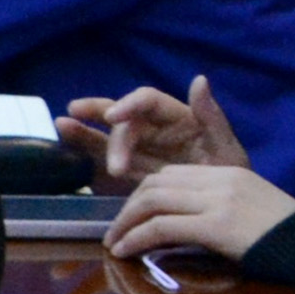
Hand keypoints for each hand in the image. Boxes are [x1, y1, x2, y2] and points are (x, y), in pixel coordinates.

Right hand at [59, 76, 238, 193]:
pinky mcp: (132, 170)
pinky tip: (65, 141)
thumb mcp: (229, 150)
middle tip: (98, 148)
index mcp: (178, 117)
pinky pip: (105, 157)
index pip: (147, 101)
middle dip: (107, 130)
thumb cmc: (232, 178)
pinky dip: (86, 149)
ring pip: (108, 133)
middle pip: (124, 117)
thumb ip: (213, 118)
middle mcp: (155, 128)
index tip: (112, 118)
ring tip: (62, 123)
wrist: (230, 214)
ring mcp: (142, 149)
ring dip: (86, 128)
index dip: (127, 105)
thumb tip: (199, 79)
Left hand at [106, 164, 294, 264]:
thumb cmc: (291, 244)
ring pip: (153, 201)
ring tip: (114, 244)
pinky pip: (162, 227)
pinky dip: (137, 238)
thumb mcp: (253, 215)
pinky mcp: (218, 225)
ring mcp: (220, 200)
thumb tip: (183, 226)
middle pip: (156, 183)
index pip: (173, 174)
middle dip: (129, 206)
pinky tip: (125, 252)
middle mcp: (222, 180)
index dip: (144, 194)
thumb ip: (219, 210)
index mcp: (230, 172)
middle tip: (115, 231)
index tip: (131, 216)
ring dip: (126, 223)